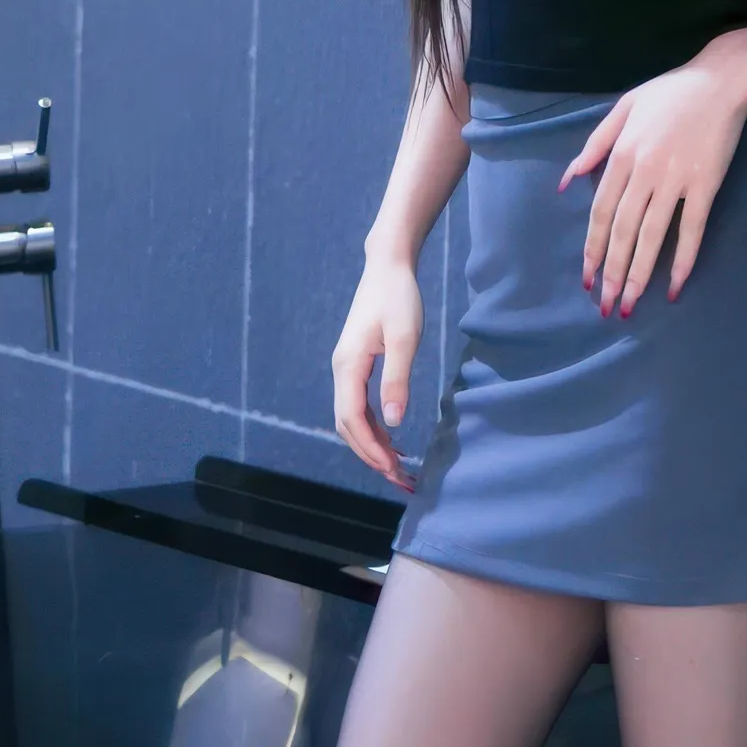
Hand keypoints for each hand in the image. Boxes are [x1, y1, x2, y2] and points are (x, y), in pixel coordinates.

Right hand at [332, 252, 424, 487]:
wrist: (388, 267)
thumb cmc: (399, 298)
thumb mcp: (405, 338)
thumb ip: (397, 380)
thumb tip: (394, 422)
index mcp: (348, 366)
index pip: (352, 420)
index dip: (370, 449)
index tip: (393, 470)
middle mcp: (341, 371)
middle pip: (347, 426)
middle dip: (371, 456)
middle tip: (401, 479)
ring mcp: (346, 369)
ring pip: (351, 419)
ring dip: (371, 446)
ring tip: (398, 467)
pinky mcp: (356, 366)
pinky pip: (358, 406)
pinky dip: (373, 429)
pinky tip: (392, 439)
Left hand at [560, 39, 746, 315]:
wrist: (722, 79)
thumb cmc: (672, 91)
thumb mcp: (624, 108)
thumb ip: (595, 144)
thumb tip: (567, 179)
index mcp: (622, 154)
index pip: (600, 212)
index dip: (592, 248)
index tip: (586, 277)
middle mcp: (644, 171)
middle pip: (621, 231)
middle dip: (611, 272)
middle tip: (605, 305)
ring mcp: (675, 180)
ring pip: (651, 236)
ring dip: (638, 274)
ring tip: (630, 304)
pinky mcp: (706, 185)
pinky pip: (691, 229)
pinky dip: (682, 259)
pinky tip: (673, 286)